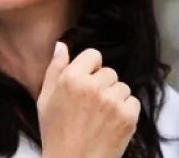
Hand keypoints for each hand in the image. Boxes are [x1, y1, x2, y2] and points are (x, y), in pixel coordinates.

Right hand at [37, 43, 139, 157]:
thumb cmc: (55, 133)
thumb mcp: (45, 99)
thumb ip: (54, 69)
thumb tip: (62, 45)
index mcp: (71, 78)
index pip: (93, 55)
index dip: (90, 68)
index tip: (86, 83)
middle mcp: (93, 86)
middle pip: (109, 72)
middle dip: (103, 84)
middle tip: (92, 105)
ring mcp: (112, 101)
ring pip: (122, 87)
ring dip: (115, 98)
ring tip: (102, 116)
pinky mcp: (128, 116)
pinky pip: (133, 101)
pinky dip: (126, 111)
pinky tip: (112, 123)